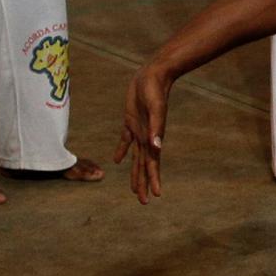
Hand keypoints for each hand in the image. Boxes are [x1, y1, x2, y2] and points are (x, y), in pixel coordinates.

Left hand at [116, 64, 175, 201]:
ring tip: (133, 188)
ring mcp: (138, 130)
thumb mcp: (156, 109)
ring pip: (135, 158)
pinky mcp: (131, 121)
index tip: (155, 196)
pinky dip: (122, 151)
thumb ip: (156, 128)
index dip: (153, 180)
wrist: (153, 74)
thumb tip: (157, 148)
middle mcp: (146, 138)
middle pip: (144, 166)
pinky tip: (118, 160)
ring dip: (135, 173)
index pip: (152, 164)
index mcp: (152, 138)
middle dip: (143, 183)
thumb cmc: (155, 90)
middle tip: (143, 201)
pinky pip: (126, 141)